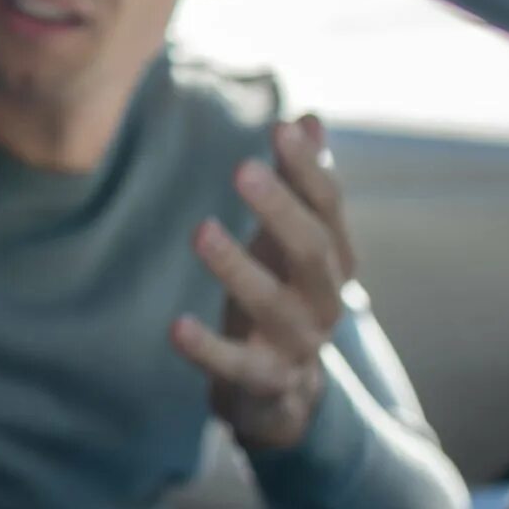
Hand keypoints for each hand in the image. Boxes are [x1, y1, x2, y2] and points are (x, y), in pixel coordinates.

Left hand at [173, 114, 356, 452]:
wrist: (283, 392)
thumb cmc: (282, 295)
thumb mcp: (292, 241)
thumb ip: (300, 184)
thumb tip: (309, 117)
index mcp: (333, 260)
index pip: (329, 208)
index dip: (310, 169)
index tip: (282, 128)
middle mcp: (324, 300)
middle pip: (314, 252)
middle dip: (281, 210)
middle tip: (243, 170)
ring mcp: (298, 344)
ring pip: (274, 306)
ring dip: (238, 269)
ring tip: (200, 231)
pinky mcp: (265, 381)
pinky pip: (237, 365)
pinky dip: (208, 348)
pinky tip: (175, 327)